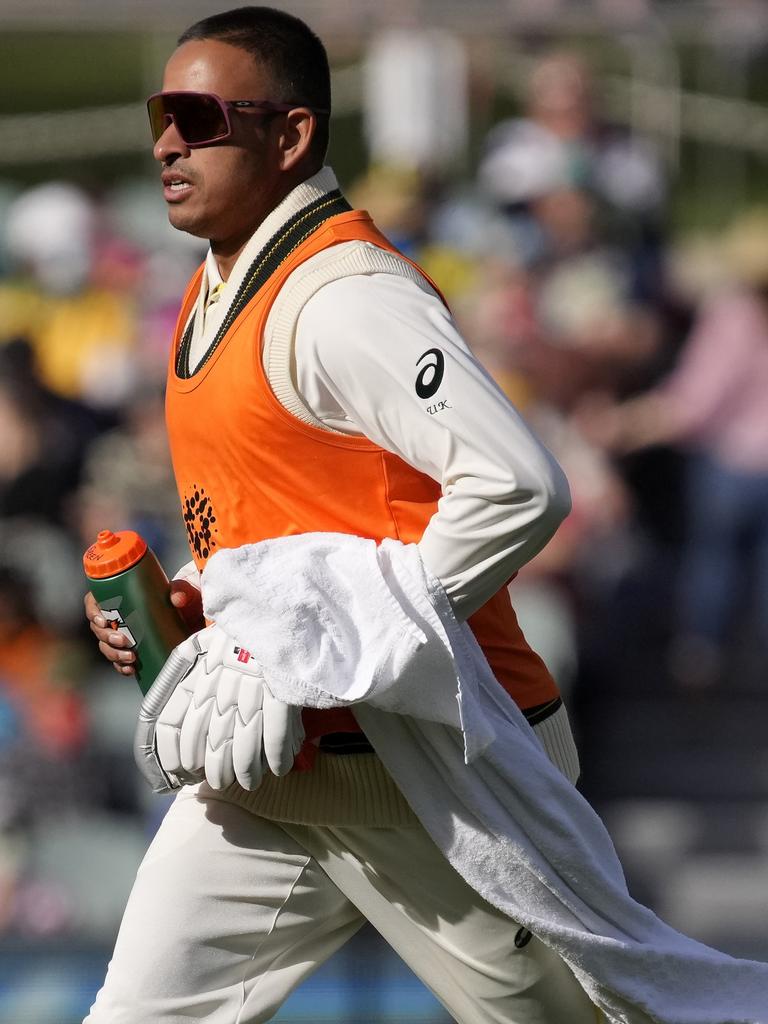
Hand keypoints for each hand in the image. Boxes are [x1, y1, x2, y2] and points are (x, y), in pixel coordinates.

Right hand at [84, 563, 203, 675]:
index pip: (94, 601)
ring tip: (131, 658)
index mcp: (120, 596)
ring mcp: (122, 634)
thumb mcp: (181, 590)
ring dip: (114, 654)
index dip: (93, 612)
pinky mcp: (131, 649)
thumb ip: (180, 591)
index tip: (103, 621)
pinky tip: (130, 670)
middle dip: (106, 637)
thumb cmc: (180, 598)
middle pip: (98, 628)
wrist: (192, 617)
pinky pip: (118, 661)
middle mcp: (117, 616)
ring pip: (105, 646)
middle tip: (124, 640)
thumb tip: (177, 599)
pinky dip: (121, 667)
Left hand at [134, 624, 304, 793]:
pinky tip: (279, 768)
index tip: (182, 769)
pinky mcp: (282, 693)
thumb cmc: (239, 626)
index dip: (175, 754)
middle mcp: (219, 685)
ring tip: (249, 782)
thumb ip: (183, 667)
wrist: (279, 606)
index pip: (174, 722)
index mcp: (196, 672)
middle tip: (220, 781)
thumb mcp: (204, 639)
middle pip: (211, 742)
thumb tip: (169, 702)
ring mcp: (252, 691)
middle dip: (215, 770)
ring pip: (243, 745)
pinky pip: (276, 736)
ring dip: (246, 771)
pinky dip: (277, 758)